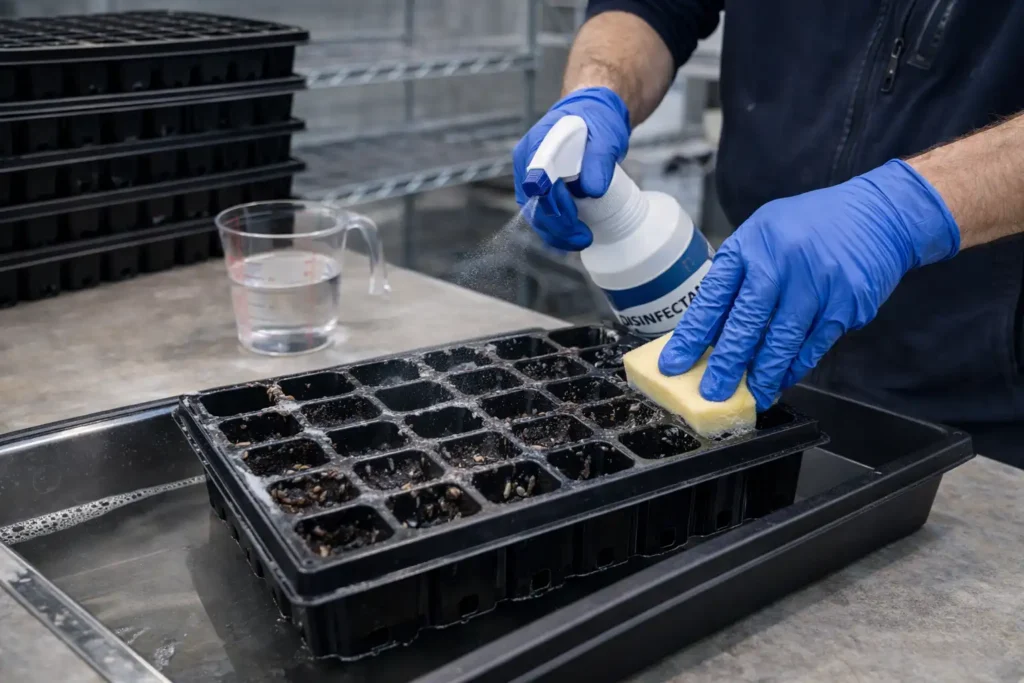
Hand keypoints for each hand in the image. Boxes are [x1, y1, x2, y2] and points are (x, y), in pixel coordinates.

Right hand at [513, 87, 630, 250]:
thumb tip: (592, 190)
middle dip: (558, 226)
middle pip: (534, 203)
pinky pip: (542, 214)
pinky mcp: (542, 189)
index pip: (537, 182)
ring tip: (582, 240)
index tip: (574, 217)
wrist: (593, 115)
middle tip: (584, 237)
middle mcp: (527, 164)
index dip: (553, 204)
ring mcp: (532, 178)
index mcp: (537, 146)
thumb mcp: (605, 136)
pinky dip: (556, 229)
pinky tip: (572, 238)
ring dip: (556, 233)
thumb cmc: (597, 120)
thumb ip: (599, 160)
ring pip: (535, 214)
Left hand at [658, 159, 960, 409]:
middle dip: (726, 365)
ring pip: (782, 342)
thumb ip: (738, 276)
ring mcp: (817, 284)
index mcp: (752, 246)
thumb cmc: (811, 227)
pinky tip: (783, 379)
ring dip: (763, 374)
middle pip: (746, 325)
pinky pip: (814, 345)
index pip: (713, 298)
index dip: (691, 336)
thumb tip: (710, 330)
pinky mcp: (847, 303)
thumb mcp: (764, 235)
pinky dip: (796, 366)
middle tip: (712, 392)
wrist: (879, 214)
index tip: (674, 364)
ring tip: (750, 395)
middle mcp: (781, 263)